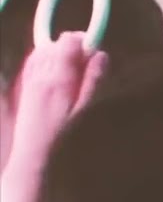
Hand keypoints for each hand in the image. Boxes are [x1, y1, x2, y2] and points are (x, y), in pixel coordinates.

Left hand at [0, 32, 106, 201]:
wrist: (32, 160)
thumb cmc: (65, 138)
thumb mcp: (86, 110)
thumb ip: (93, 80)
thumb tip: (101, 55)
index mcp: (57, 78)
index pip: (67, 42)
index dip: (83, 42)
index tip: (95, 51)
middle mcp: (38, 75)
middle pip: (54, 45)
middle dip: (71, 48)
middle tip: (88, 64)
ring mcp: (27, 81)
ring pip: (42, 53)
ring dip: (58, 55)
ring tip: (72, 72)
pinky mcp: (22, 88)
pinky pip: (33, 64)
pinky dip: (45, 63)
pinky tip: (56, 77)